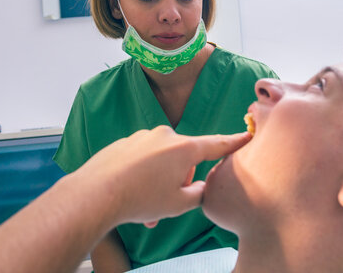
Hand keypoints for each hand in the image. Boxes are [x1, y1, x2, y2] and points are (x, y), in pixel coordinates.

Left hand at [72, 126, 250, 226]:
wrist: (96, 193)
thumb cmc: (140, 199)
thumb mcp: (179, 204)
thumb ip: (198, 193)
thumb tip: (199, 187)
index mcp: (184, 148)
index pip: (216, 144)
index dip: (233, 142)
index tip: (247, 134)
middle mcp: (165, 136)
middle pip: (184, 158)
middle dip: (179, 181)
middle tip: (166, 205)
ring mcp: (143, 137)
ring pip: (161, 161)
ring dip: (159, 182)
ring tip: (145, 207)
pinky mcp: (125, 143)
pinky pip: (143, 159)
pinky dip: (143, 175)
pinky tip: (131, 192)